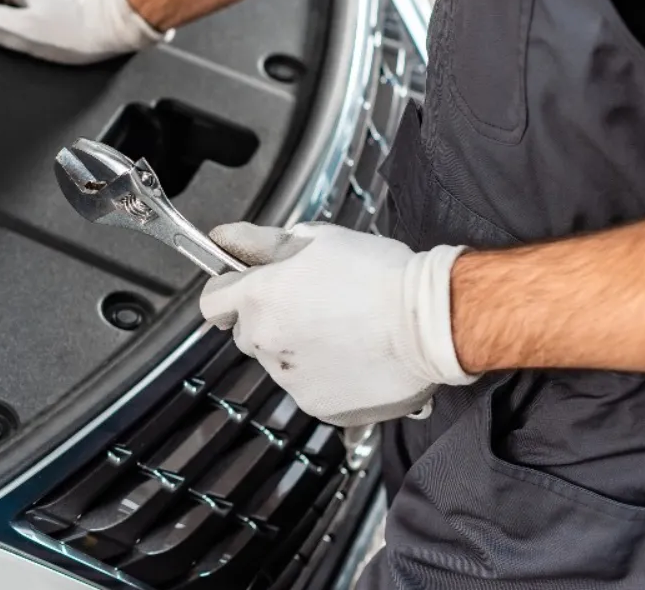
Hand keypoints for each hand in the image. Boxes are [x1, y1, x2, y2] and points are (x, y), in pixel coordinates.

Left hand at [199, 222, 475, 426]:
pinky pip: (308, 389)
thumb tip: (224, 237)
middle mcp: (267, 343)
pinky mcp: (318, 407)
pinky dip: (324, 377)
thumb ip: (261, 242)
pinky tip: (353, 356)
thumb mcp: (316, 240)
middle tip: (312, 306)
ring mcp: (291, 379)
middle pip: (247, 334)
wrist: (432, 323)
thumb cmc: (380, 275)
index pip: (212, 302)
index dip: (229, 292)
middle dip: (269, 321)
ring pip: (278, 362)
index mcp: (260, 299)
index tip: (248, 289)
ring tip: (342, 331)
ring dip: (297, 349)